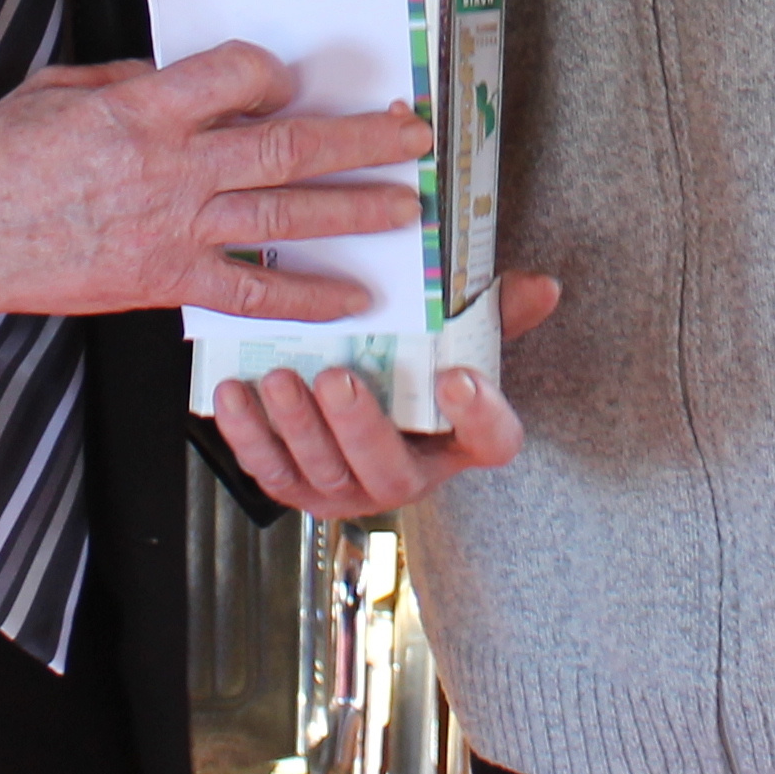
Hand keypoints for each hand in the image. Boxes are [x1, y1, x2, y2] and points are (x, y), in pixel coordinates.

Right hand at [0, 41, 430, 321]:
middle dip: (360, 141)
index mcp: (146, 110)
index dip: (275, 73)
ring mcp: (176, 228)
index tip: (288, 79)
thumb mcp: (63, 88)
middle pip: (288, 147)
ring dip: (353, 210)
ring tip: (404, 206)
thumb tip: (184, 80)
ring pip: (284, 215)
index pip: (240, 75)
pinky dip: (304, 296)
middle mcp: (174, 167)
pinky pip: (251, 289)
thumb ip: (133, 82)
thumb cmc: (2, 159)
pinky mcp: (167, 279)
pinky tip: (350, 298)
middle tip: (410, 135)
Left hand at [213, 275, 565, 520]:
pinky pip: (268, 471)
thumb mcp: (461, 336)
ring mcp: (346, 487)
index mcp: (460, 440)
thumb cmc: (415, 367)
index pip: (491, 441)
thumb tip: (540, 285)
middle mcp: (405, 475)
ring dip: (297, 428)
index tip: (460, 378)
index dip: (479, 416)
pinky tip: (234, 394)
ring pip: (321, 472)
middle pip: (390, 470)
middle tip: (340, 379)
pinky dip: (247, 435)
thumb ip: (495, 312)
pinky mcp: (294, 485)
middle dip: (360, 427)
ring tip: (283, 378)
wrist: (360, 399)